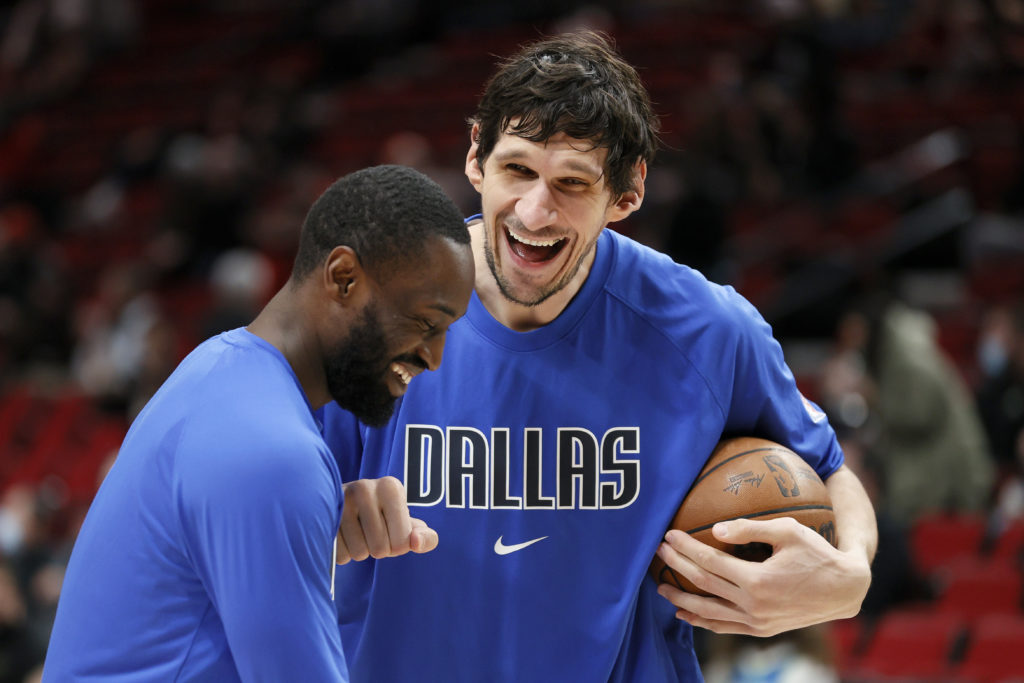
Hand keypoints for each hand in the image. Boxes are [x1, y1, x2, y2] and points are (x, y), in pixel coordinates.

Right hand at [336, 476, 437, 563]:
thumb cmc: (386, 519)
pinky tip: (344, 536)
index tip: (391, 530)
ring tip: (358, 532)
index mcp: (391, 487)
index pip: (402, 542)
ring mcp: (339, 502)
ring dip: (361, 552)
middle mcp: (364, 488)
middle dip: (379, 549)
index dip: (398, 546)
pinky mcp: (320, 517)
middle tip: (373, 532)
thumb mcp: (410, 526)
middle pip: (380, 549)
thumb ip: (425, 538)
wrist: (347, 508)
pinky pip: (340, 555)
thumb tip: (415, 543)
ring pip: (359, 553)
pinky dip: (345, 554)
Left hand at [654, 517, 870, 635]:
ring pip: (709, 613)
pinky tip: (686, 614)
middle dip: (677, 568)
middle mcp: (754, 606)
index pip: (710, 563)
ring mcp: (757, 622)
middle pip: (704, 585)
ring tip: (661, 587)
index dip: (686, 548)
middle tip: (658, 552)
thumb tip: (715, 529)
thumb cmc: (817, 552)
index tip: (669, 535)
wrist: (844, 589)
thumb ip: (750, 529)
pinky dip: (703, 622)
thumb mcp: (788, 531)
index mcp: (758, 580)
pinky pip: (725, 627)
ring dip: (682, 600)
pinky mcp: (761, 630)